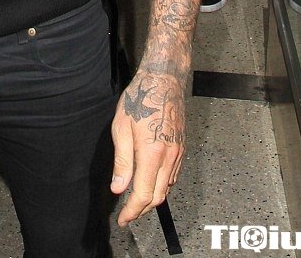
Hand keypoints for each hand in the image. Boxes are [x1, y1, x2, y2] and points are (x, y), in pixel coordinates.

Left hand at [111, 68, 185, 225]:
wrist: (163, 81)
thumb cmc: (140, 99)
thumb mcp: (121, 128)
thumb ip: (122, 162)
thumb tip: (118, 188)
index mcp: (152, 153)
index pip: (143, 195)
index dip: (132, 212)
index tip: (122, 219)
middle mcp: (169, 157)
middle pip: (157, 197)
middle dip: (141, 210)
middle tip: (127, 213)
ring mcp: (178, 153)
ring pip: (166, 188)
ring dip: (151, 198)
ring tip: (135, 200)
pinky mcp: (181, 148)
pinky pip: (172, 175)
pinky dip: (160, 185)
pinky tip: (149, 181)